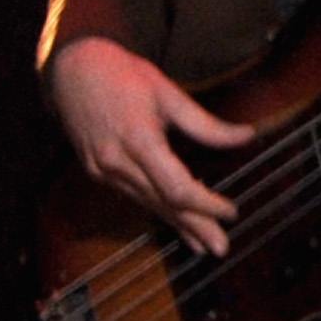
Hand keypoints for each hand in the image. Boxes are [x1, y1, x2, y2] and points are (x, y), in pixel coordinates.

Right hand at [46, 36, 252, 255]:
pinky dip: (158, 211)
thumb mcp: (170, 94)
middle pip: (163, 203)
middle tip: (221, 249)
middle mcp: (117, 162)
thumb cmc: (125, 76)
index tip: (232, 211)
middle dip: (194, 227)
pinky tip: (176, 224)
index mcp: (139, 141)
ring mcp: (103, 170)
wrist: (73, 71)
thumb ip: (207, 124)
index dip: (206, 204)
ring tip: (204, 245)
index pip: (177, 187)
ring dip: (177, 226)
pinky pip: (134, 197)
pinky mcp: (98, 172)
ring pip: (147, 204)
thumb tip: (247, 137)